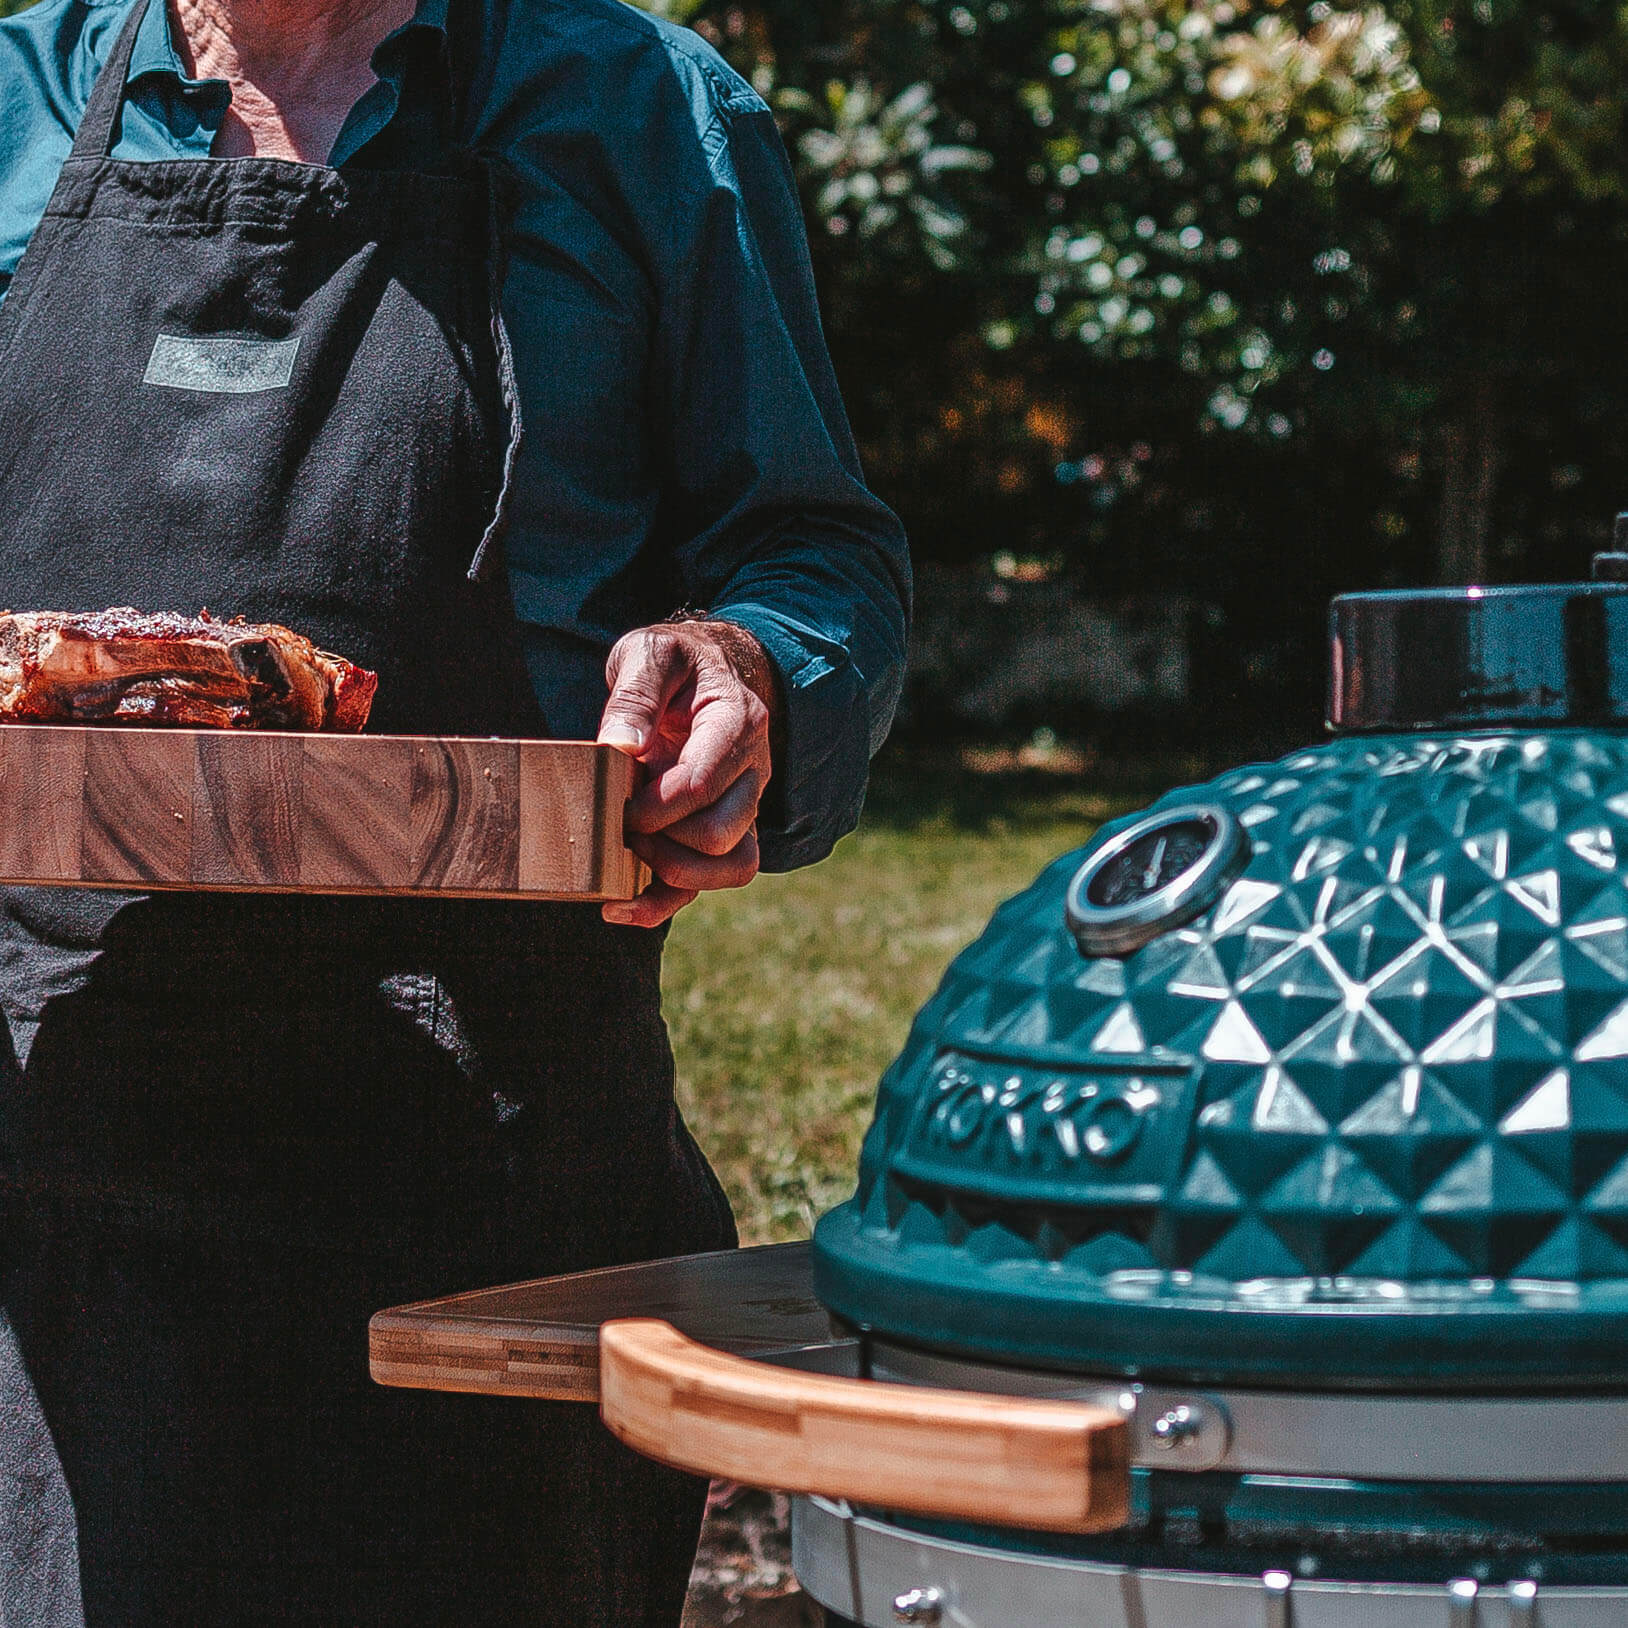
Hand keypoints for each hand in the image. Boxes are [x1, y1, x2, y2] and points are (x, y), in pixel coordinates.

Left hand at [597, 620, 778, 927]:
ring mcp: (744, 805)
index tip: (616, 802)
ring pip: (733, 866)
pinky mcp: (727, 830)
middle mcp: (752, 771)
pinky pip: (714, 881)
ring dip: (676, 874)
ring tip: (628, 854)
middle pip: (721, 833)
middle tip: (620, 821)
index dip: (654, 805)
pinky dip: (667, 902)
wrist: (706, 669)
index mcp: (737, 723)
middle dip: (662, 840)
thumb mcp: (650, 654)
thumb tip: (619, 745)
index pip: (702, 783)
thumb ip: (635, 694)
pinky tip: (620, 906)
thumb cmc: (675, 662)